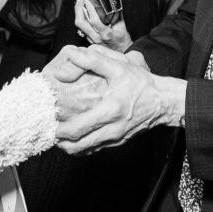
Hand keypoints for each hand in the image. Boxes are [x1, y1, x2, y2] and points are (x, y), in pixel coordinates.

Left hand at [46, 45, 185, 154]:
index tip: (49, 124)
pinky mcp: (119, 142)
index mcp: (110, 111)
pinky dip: (82, 146)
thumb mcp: (118, 66)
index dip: (60, 131)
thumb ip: (92, 60)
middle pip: (78, 146)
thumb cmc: (141, 83)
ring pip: (86, 151)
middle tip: (49, 132)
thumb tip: (69, 61)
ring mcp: (116, 138)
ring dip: (70, 146)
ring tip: (58, 136)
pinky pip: (95, 149)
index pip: (79, 129)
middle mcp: (112, 129)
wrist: (163, 101)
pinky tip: (74, 138)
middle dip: (60, 142)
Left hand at [74, 0, 131, 51]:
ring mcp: (92, 40)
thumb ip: (116, 14)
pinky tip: (81, 12)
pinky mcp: (89, 41)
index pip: (94, 20)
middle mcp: (97, 38)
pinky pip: (81, 29)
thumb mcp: (122, 25)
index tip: (88, 0)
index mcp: (106, 34)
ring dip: (77, 13)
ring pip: (79, 26)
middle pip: (81, 23)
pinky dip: (80, 19)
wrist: (122, 51)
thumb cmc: (122, 39)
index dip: (89, 9)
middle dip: (78, 9)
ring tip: (79, 3)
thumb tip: (112, 2)